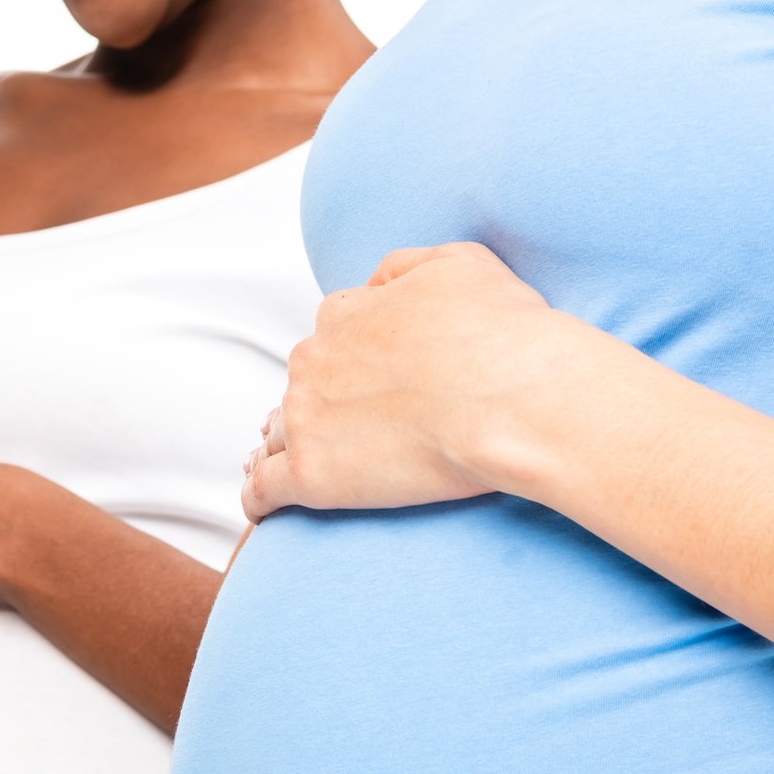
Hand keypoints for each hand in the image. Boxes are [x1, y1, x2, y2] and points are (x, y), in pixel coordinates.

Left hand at [244, 242, 595, 520]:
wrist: (515, 400)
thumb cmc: (503, 334)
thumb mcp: (460, 264)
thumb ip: (406, 268)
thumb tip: (376, 284)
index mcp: (346, 314)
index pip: (330, 336)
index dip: (346, 362)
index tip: (361, 384)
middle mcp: (316, 359)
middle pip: (303, 385)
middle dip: (319, 404)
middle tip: (346, 432)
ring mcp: (307, 418)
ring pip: (278, 434)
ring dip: (285, 447)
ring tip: (297, 467)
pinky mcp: (310, 474)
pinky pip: (262, 490)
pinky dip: (258, 499)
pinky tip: (264, 510)